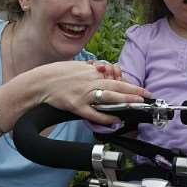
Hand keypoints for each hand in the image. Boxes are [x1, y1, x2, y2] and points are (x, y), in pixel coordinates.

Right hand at [34, 61, 149, 123]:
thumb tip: (104, 70)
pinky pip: (93, 113)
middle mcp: (90, 81)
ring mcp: (84, 94)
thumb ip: (92, 69)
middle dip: (134, 91)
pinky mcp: (76, 106)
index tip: (141, 88)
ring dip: (125, 100)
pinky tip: (115, 120)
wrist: (40, 82)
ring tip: (137, 104)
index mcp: (91, 71)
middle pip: (116, 86)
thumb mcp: (77, 66)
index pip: (115, 77)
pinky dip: (105, 117)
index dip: (129, 83)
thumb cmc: (57, 73)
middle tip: (147, 95)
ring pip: (108, 97)